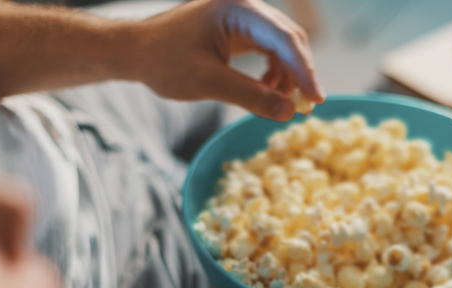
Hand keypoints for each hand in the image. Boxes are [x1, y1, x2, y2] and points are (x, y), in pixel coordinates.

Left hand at [131, 0, 324, 119]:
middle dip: (299, 74)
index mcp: (238, 7)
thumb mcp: (208, 82)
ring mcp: (243, 16)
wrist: (135, 51)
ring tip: (280, 105)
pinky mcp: (239, 29)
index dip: (304, 71)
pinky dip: (274, 74)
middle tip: (307, 107)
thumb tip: (289, 113)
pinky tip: (267, 93)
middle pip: (289, 40)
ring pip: (282, 47)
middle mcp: (245, 6)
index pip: (284, 38)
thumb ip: (251, 97)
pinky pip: (269, 51)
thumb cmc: (163, 61)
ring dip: (286, 77)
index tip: (316, 99)